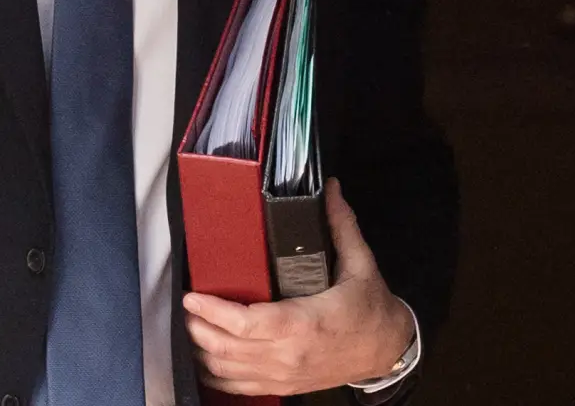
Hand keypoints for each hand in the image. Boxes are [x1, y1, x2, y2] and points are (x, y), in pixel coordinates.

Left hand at [183, 178, 415, 396]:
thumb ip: (341, 225)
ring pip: (226, 372)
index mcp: (303, 324)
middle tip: (188, 307)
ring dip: (203, 350)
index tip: (193, 296)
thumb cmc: (371, 309)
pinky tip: (207, 358)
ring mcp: (283, 375)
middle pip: (226, 349)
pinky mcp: (284, 386)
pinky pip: (239, 388)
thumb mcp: (361, 264)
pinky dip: (216, 375)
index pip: (245, 324)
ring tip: (194, 326)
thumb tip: (329, 188)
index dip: (213, 312)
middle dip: (199, 328)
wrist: (387, 350)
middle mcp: (288, 355)